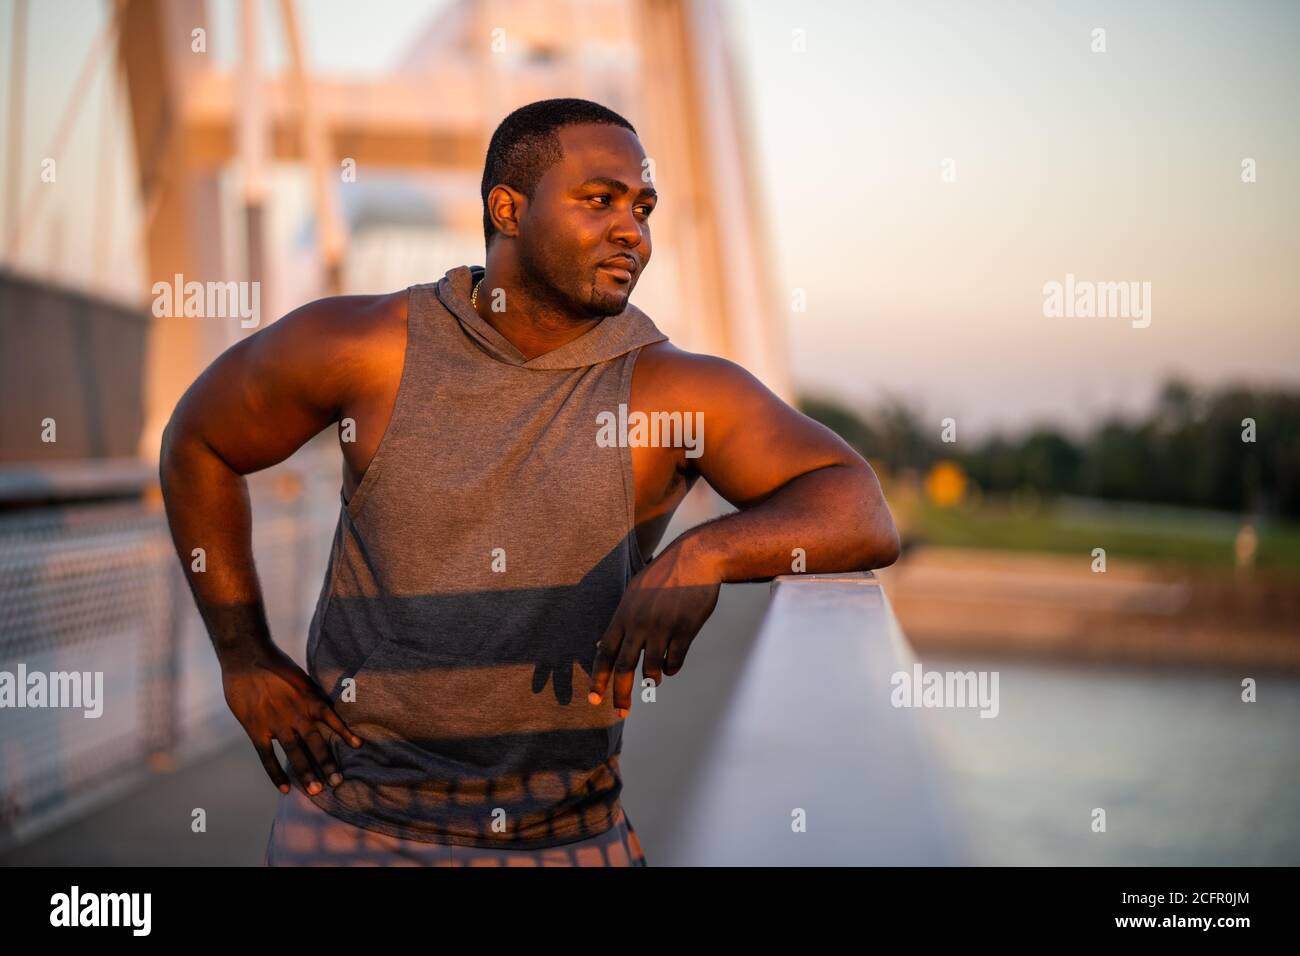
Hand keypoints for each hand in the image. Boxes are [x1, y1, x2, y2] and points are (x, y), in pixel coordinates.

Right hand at [221, 642, 361, 794]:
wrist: (247, 656)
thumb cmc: (275, 665)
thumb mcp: (301, 677)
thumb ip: (311, 695)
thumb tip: (326, 707)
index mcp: (309, 698)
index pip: (332, 719)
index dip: (345, 733)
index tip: (359, 746)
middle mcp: (296, 713)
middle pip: (315, 743)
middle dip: (328, 764)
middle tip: (339, 782)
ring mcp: (276, 723)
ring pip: (295, 753)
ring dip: (306, 772)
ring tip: (317, 791)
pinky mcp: (257, 729)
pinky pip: (267, 756)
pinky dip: (276, 773)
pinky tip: (284, 789)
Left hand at [588, 535, 720, 717]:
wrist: (696, 558)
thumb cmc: (664, 575)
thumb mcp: (635, 592)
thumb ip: (620, 619)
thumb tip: (602, 645)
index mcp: (624, 614)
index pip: (605, 652)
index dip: (598, 678)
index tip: (594, 699)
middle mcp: (640, 623)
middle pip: (624, 666)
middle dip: (620, 694)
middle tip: (621, 712)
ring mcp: (663, 628)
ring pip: (651, 669)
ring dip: (652, 681)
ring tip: (653, 683)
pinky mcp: (685, 631)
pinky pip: (674, 661)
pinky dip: (671, 668)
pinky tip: (671, 665)